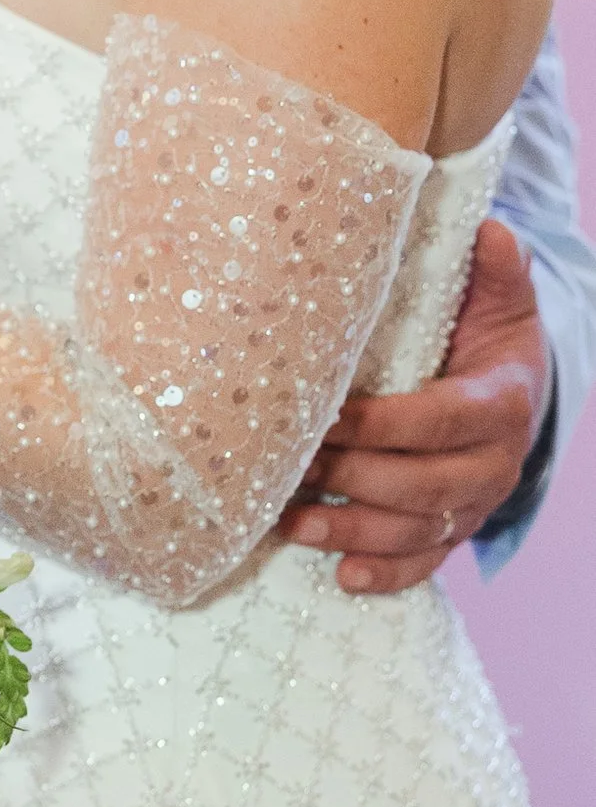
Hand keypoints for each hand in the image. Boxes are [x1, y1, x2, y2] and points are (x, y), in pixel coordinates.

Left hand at [281, 219, 548, 592]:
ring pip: (417, 529)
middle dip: (353, 479)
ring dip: (353, 532)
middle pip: (422, 483)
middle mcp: (494, 462)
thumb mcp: (500, 301)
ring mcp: (476, 503)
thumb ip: (496, 271)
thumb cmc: (489, 337)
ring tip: (291, 525)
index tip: (327, 417)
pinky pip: (426, 562)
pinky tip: (342, 577)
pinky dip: (387, 574)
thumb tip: (491, 229)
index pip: (440, 419)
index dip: (383, 424)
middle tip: (289, 468)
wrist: (516, 390)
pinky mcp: (456, 529)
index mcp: (500, 403)